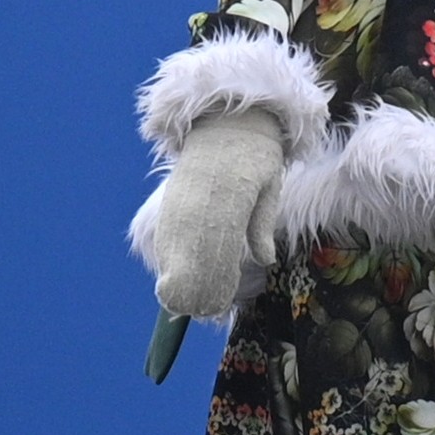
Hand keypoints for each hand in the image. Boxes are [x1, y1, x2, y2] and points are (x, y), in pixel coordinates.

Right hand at [151, 107, 284, 319]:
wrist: (227, 123)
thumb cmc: (256, 157)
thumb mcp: (269, 185)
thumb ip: (262, 223)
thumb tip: (265, 259)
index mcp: (230, 200)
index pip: (218, 251)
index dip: (214, 282)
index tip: (216, 305)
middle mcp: (199, 203)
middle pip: (191, 256)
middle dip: (194, 289)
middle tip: (201, 311)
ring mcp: (180, 202)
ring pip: (172, 249)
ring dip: (177, 278)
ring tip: (185, 304)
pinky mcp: (170, 200)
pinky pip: (165, 236)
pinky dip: (167, 259)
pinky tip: (170, 278)